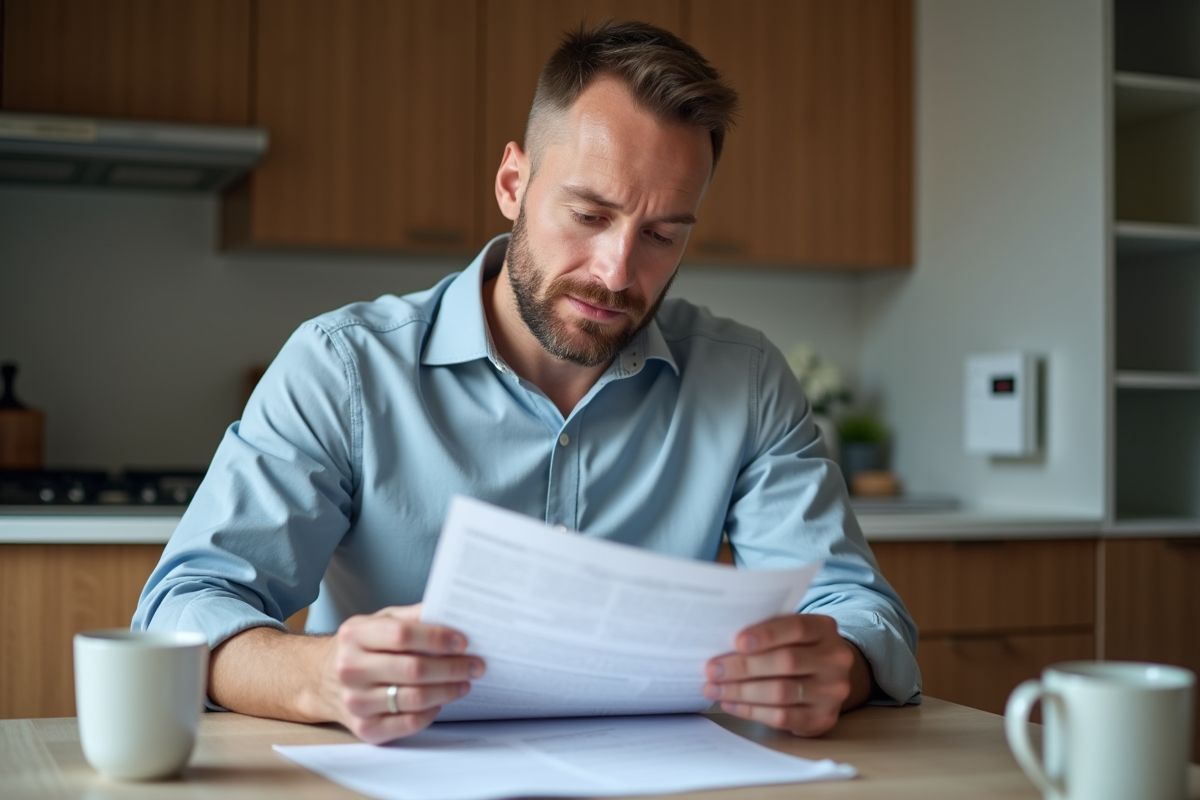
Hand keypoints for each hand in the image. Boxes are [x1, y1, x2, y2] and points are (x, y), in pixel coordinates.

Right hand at [318, 604, 484, 742]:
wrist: (320, 679)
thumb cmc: (359, 646)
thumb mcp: (377, 621)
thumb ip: (411, 617)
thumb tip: (449, 612)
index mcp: (355, 635)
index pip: (402, 635)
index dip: (437, 638)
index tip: (462, 642)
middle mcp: (350, 669)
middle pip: (413, 670)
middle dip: (452, 667)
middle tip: (475, 665)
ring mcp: (355, 701)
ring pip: (414, 699)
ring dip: (447, 691)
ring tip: (464, 683)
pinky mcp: (364, 728)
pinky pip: (407, 724)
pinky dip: (430, 713)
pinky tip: (441, 701)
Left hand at [702, 614, 868, 736]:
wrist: (827, 678)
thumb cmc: (796, 648)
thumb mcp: (790, 632)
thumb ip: (766, 630)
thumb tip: (719, 637)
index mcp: (824, 629)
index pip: (797, 627)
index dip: (767, 634)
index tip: (737, 641)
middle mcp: (835, 659)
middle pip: (786, 662)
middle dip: (743, 667)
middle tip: (712, 669)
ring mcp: (832, 692)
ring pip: (781, 692)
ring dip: (741, 691)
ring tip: (713, 689)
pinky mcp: (822, 718)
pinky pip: (782, 717)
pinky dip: (750, 711)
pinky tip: (729, 704)